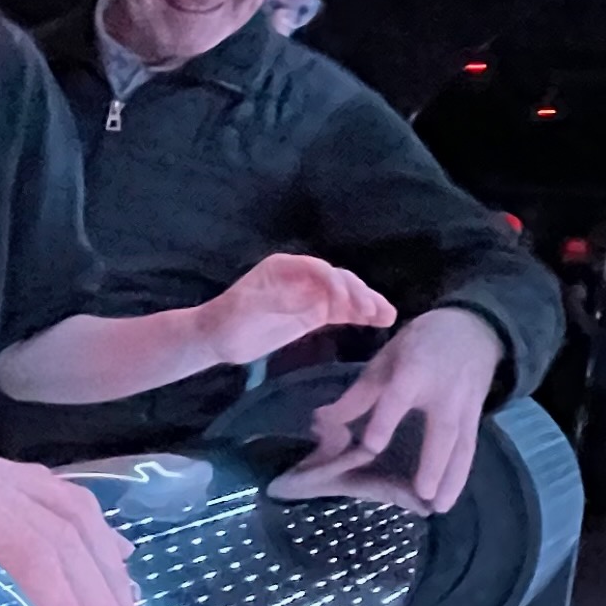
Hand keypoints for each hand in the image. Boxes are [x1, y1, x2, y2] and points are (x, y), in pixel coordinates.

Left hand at [194, 253, 396, 369]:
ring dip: (366, 303)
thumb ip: (275, 299)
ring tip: (387, 316)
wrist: (218, 338)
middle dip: (358, 293)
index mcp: (284, 268)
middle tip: (374, 311)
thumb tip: (304, 296)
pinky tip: (379, 321)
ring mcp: (310, 294)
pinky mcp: (314, 312)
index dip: (335, 283)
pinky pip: (342, 311)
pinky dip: (359, 315)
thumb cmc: (228, 319)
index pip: (319, 269)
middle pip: (338, 279)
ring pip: (346, 295)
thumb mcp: (246, 308)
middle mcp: (302, 276)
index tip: (346, 302)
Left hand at [267, 305, 508, 514]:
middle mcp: (445, 391)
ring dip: (451, 478)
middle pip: (442, 430)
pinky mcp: (476, 417)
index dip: (386, 421)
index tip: (371, 447)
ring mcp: (465, 406)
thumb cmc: (421, 343)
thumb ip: (359, 393)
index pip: (400, 397)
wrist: (473, 329)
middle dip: (433, 462)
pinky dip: (460, 475)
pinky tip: (448, 498)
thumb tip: (321, 421)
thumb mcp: (387, 358)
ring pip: (461, 446)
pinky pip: (469, 449)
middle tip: (422, 494)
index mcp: (415, 369)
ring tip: (439, 507)